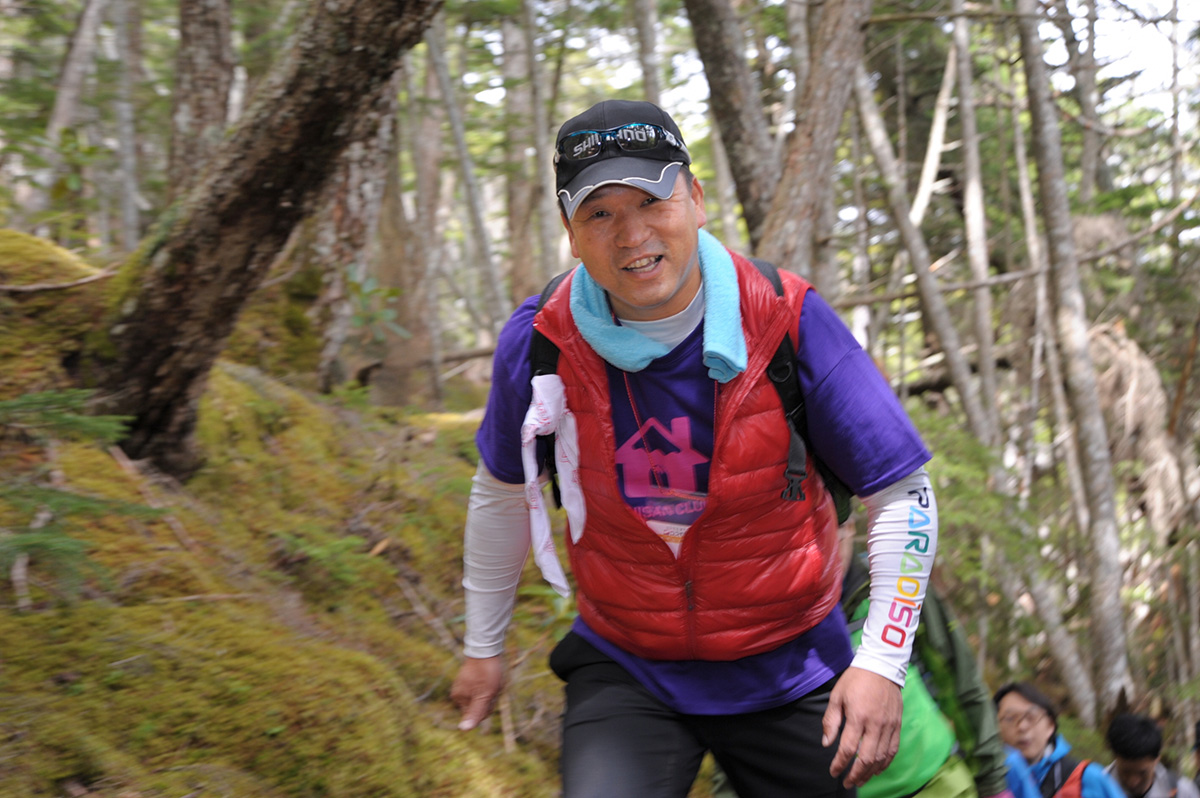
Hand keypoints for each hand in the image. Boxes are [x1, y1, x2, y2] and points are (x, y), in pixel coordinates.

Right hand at [450, 655, 503, 730]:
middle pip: (479, 706)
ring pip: (481, 697)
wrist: (487, 647)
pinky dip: (489, 685)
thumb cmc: (487, 672)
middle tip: (493, 687)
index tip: (490, 696)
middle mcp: (459, 692)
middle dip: (489, 699)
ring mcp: (464, 685)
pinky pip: (481, 688)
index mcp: (459, 698)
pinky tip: (491, 677)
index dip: (488, 708)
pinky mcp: (470, 678)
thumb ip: (475, 712)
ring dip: (490, 692)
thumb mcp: (485, 695)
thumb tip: (463, 730)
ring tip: (492, 681)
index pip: (477, 716)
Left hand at [822, 666, 902, 786]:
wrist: (881, 666)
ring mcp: (889, 726)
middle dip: (855, 774)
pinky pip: (893, 750)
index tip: (833, 771)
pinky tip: (877, 769)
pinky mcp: (897, 725)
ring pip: (881, 758)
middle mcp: (875, 724)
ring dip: (870, 772)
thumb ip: (831, 721)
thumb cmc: (855, 679)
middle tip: (847, 783)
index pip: (847, 748)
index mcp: (858, 716)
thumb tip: (826, 743)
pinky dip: (885, 763)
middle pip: (866, 758)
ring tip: (860, 780)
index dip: (840, 764)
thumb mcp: (837, 696)